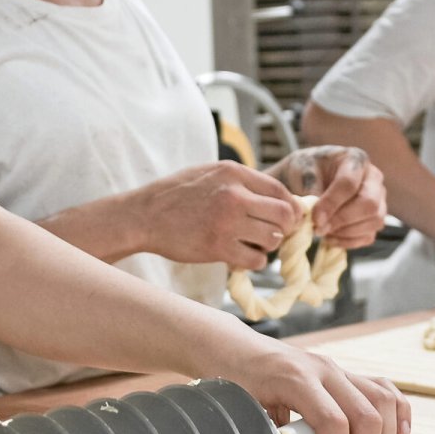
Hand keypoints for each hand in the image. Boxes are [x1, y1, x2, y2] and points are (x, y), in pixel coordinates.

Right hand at [135, 162, 303, 269]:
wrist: (144, 216)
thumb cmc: (175, 195)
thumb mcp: (209, 173)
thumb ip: (241, 181)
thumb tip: (276, 197)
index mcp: (233, 173)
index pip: (280, 190)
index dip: (290, 206)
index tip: (288, 217)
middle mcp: (234, 195)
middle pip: (284, 215)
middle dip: (285, 227)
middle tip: (274, 233)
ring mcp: (227, 222)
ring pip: (273, 239)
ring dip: (268, 245)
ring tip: (252, 243)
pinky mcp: (218, 247)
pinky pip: (256, 260)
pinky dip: (254, 261)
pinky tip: (241, 255)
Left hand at [230, 341, 409, 433]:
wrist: (235, 351)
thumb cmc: (235, 384)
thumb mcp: (242, 414)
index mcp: (295, 379)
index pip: (334, 423)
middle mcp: (324, 370)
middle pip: (366, 418)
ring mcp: (339, 370)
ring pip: (383, 404)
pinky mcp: (347, 375)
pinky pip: (386, 390)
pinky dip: (399, 415)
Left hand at [269, 147, 386, 250]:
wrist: (308, 178)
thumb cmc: (306, 171)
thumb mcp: (302, 172)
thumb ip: (311, 190)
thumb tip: (320, 216)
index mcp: (355, 159)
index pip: (349, 184)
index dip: (332, 203)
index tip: (315, 218)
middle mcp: (373, 178)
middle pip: (369, 204)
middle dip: (342, 220)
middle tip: (318, 229)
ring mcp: (378, 199)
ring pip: (374, 221)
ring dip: (345, 232)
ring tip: (322, 232)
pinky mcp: (375, 218)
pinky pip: (369, 235)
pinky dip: (349, 241)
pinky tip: (330, 238)